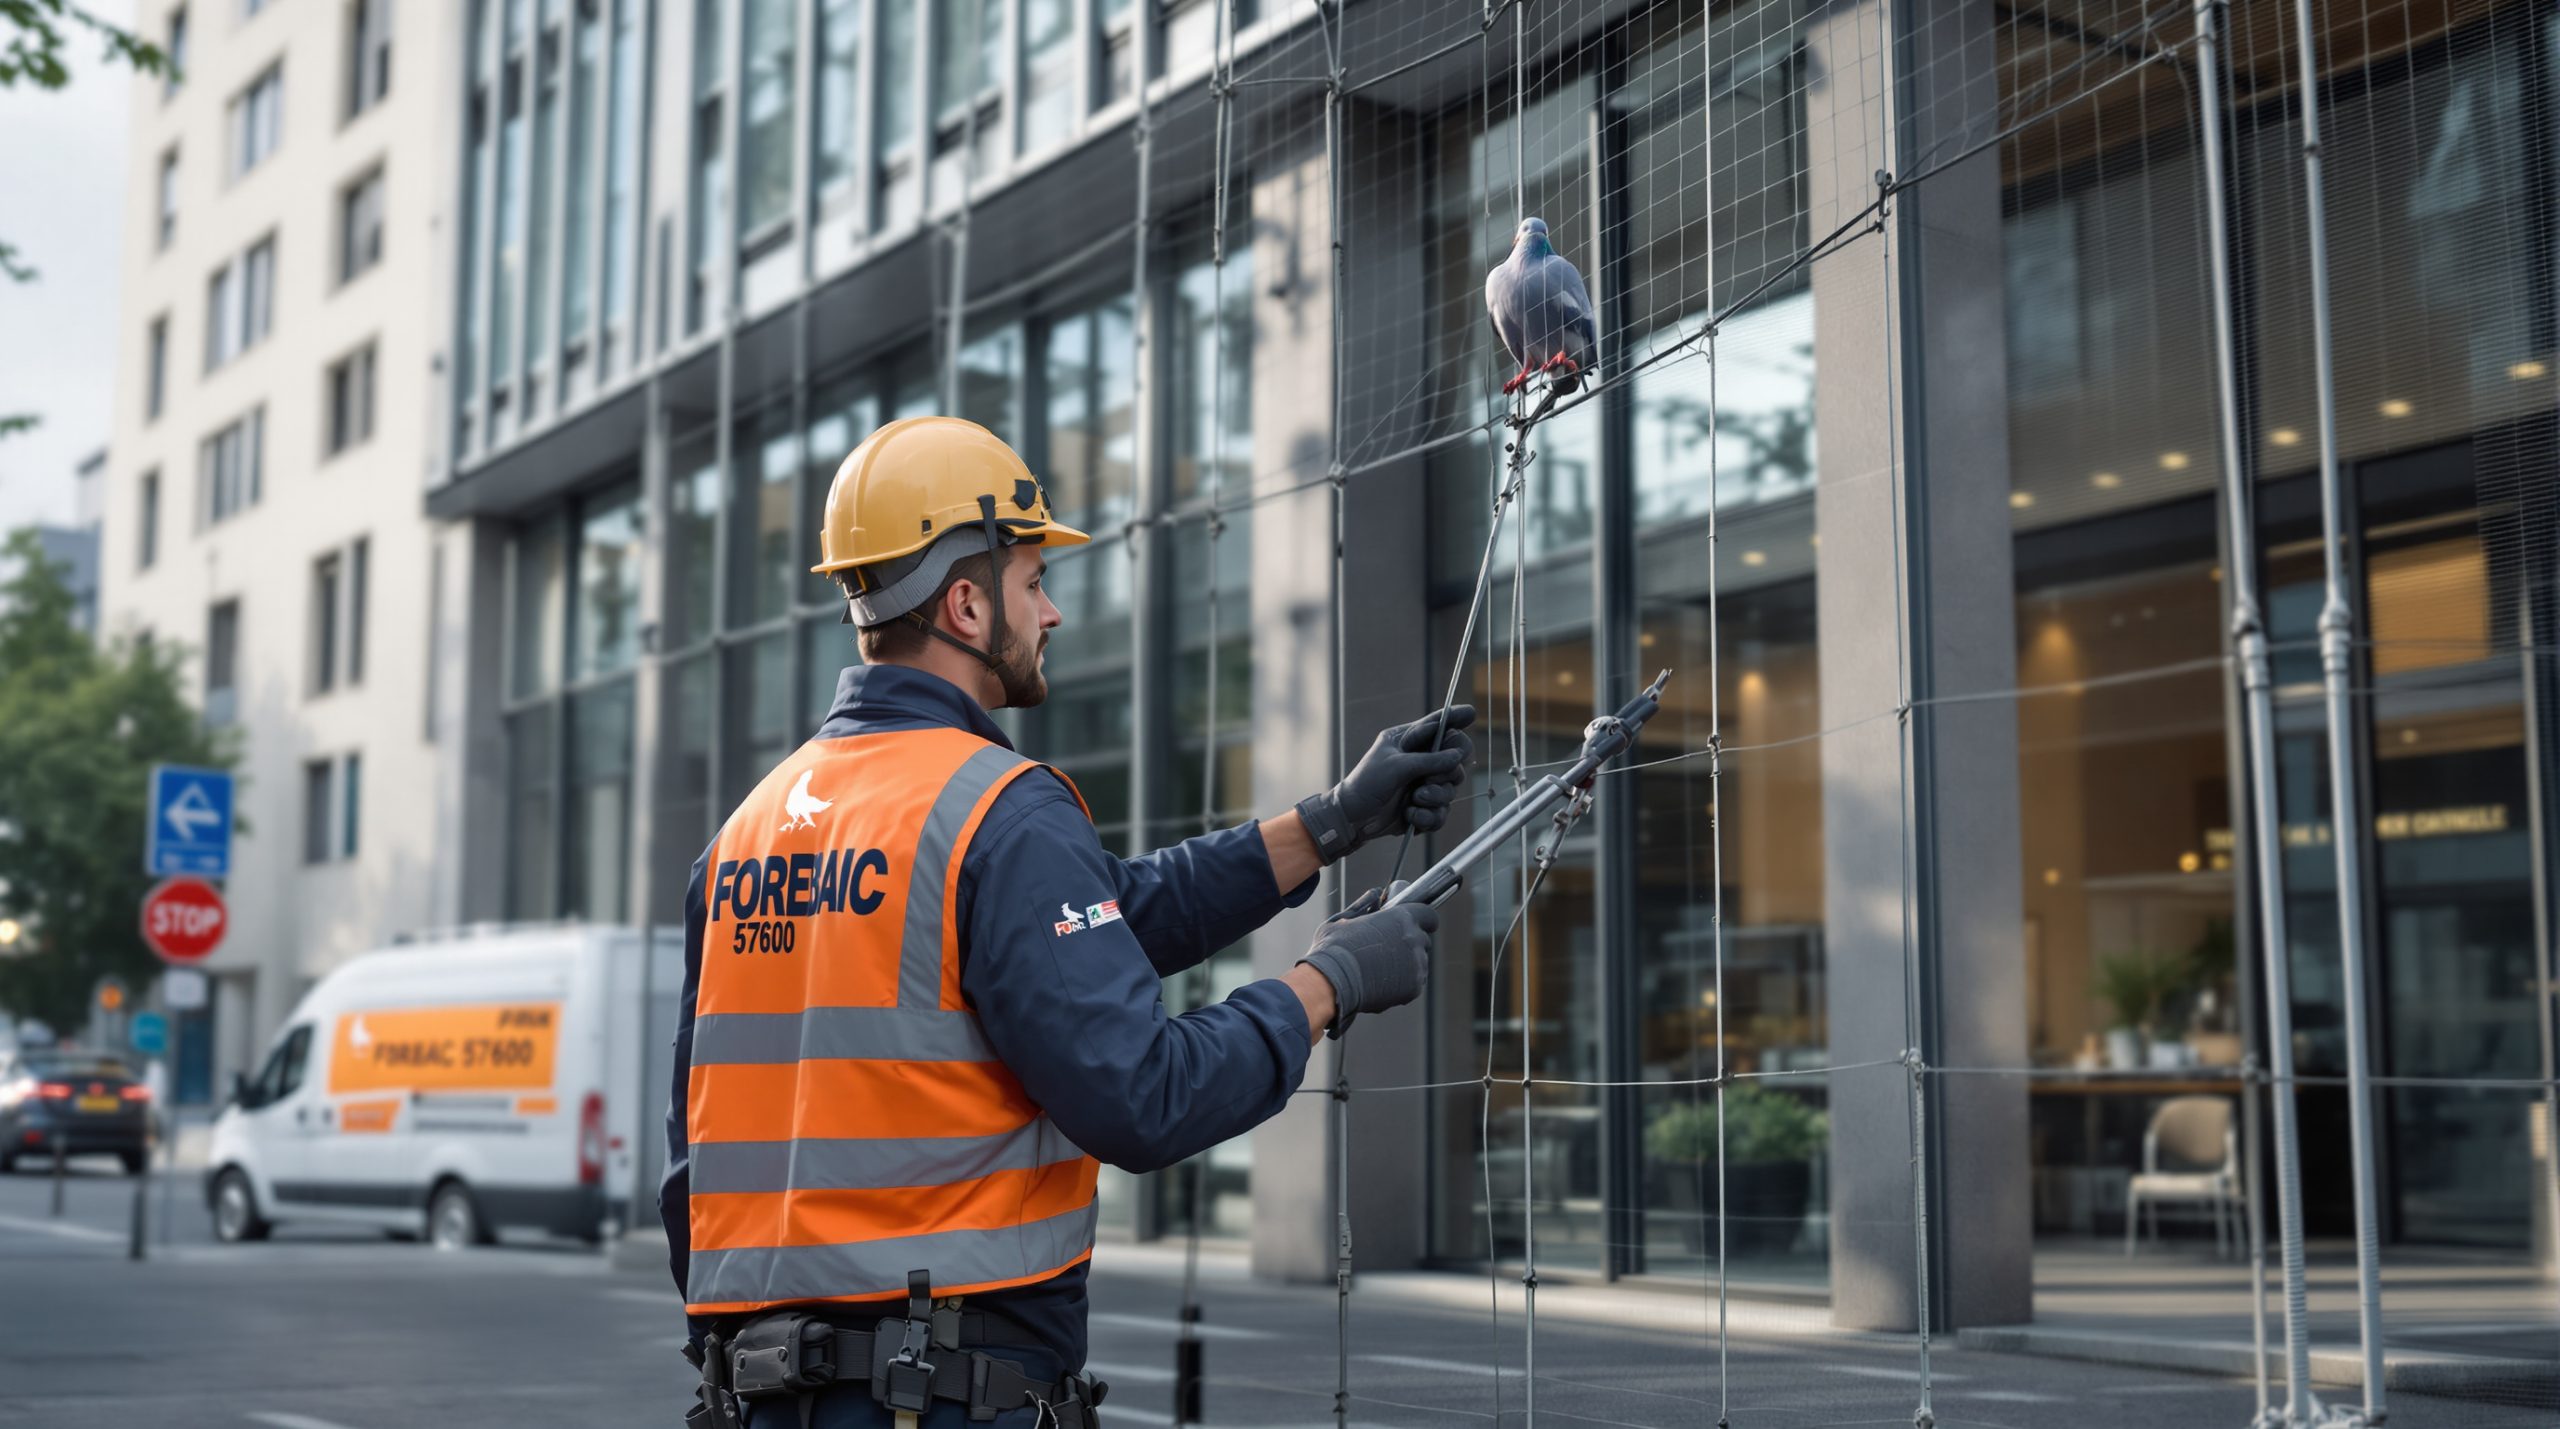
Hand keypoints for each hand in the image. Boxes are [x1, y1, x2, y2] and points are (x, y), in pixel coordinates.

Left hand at [1294, 705, 1476, 864]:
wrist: (1353, 818)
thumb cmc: (1367, 783)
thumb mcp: (1396, 766)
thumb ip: (1429, 759)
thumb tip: (1458, 756)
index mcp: (1410, 741)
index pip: (1438, 726)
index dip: (1455, 719)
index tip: (1470, 714)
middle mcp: (1421, 761)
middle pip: (1456, 760)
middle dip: (1445, 772)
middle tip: (1427, 779)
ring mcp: (1425, 785)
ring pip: (1451, 789)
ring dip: (1434, 797)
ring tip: (1414, 800)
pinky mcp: (1425, 808)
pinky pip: (1442, 813)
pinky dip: (1428, 816)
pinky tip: (1410, 814)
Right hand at [1295, 885, 1436, 1038]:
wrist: (1333, 983)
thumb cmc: (1334, 949)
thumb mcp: (1343, 919)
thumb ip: (1363, 905)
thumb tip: (1374, 894)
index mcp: (1401, 918)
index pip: (1429, 915)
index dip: (1422, 919)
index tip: (1414, 924)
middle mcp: (1414, 940)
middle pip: (1423, 939)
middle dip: (1410, 942)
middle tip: (1387, 949)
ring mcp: (1417, 965)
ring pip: (1419, 962)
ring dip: (1407, 963)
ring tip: (1380, 968)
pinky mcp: (1414, 987)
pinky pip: (1414, 981)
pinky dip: (1403, 982)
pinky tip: (1383, 981)